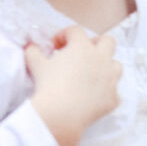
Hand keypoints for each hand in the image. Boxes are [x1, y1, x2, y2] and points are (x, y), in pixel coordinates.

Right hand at [27, 26, 121, 145]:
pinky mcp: (112, 98)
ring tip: (93, 74)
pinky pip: (114, 93)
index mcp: (82, 46)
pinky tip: (95, 98)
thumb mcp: (36, 65)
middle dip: (96, 44)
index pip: (75, 31)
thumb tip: (30, 47)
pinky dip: (106, 94)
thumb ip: (33, 51)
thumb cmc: (49, 86)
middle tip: (82, 53)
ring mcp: (109, 78)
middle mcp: (100, 58)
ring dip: (107, 67)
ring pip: (116, 65)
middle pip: (107, 41)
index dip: (64, 36)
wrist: (61, 114)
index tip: (55, 46)